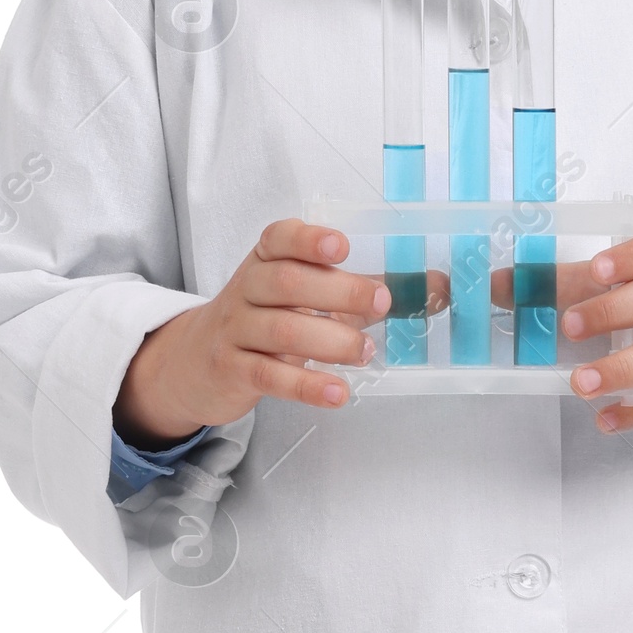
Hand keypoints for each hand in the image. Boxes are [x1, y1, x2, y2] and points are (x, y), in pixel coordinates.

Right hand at [114, 220, 390, 436]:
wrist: (194, 363)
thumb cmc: (262, 323)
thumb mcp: (300, 299)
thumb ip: (359, 294)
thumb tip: (438, 289)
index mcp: (264, 261)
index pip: (278, 239)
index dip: (308, 241)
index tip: (341, 247)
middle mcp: (246, 290)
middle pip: (286, 284)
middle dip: (338, 292)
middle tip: (381, 304)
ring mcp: (236, 331)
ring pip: (281, 332)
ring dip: (330, 342)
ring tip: (365, 353)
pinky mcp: (233, 371)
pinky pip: (269, 377)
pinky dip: (306, 385)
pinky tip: (337, 392)